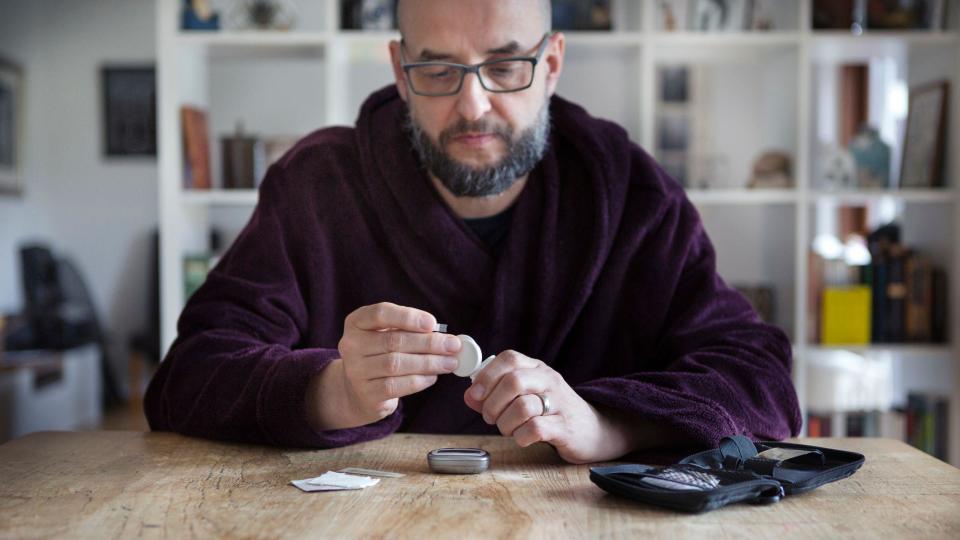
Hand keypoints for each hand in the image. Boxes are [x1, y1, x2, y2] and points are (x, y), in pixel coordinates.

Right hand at [306, 302, 460, 429]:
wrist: (357, 391)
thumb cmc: (380, 355)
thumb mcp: (386, 335)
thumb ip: (409, 331)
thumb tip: (444, 336)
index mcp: (356, 322)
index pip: (381, 313)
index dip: (408, 317)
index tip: (433, 323)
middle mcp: (351, 345)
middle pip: (394, 340)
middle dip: (429, 343)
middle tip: (453, 345)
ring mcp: (356, 371)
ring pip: (397, 364)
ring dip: (429, 362)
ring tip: (450, 362)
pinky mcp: (366, 394)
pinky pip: (397, 385)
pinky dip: (419, 380)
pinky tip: (433, 377)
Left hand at [463, 350, 638, 463]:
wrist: (593, 430)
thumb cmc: (551, 412)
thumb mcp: (525, 396)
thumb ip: (494, 395)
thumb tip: (469, 395)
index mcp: (537, 369)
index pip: (509, 358)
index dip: (487, 375)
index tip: (475, 394)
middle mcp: (549, 381)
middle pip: (513, 381)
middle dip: (492, 403)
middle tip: (490, 417)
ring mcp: (559, 403)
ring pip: (522, 407)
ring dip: (505, 423)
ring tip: (507, 429)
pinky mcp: (565, 427)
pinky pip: (535, 429)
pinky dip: (521, 436)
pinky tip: (523, 438)